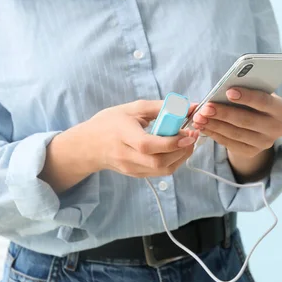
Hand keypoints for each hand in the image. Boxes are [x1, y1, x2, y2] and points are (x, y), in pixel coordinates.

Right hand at [83, 100, 199, 177]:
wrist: (89, 146)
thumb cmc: (110, 122)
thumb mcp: (133, 109)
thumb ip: (161, 107)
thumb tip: (189, 106)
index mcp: (122, 135)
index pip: (147, 145)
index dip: (171, 142)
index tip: (188, 133)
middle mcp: (125, 155)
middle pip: (158, 162)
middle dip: (181, 150)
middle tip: (193, 136)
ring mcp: (130, 168)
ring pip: (162, 170)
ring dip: (181, 157)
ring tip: (188, 142)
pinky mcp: (136, 175)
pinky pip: (159, 172)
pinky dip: (173, 161)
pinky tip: (177, 149)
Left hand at [191, 88, 281, 178]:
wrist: (258, 125)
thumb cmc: (253, 103)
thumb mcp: (255, 94)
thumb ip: (244, 91)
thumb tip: (220, 91)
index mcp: (279, 109)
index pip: (263, 101)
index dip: (246, 97)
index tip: (228, 92)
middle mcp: (275, 128)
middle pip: (246, 120)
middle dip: (223, 113)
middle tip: (206, 108)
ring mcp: (264, 143)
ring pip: (235, 133)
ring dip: (214, 125)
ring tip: (199, 118)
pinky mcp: (251, 152)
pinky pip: (230, 143)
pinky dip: (214, 134)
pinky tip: (203, 127)